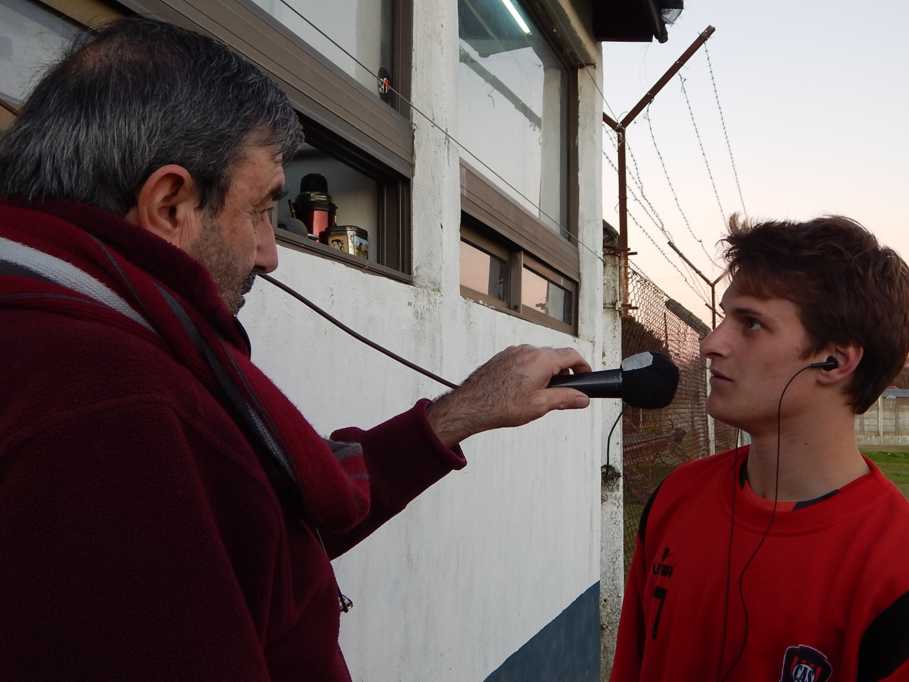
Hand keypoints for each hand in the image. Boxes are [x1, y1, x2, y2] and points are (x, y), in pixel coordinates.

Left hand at [427, 345, 591, 446]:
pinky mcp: (502, 358)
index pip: (572, 355)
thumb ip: (566, 399)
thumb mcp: (541, 405)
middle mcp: (528, 350)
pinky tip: (525, 389)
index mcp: (542, 359)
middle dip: (564, 372)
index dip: (583, 366)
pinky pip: (524, 360)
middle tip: (566, 391)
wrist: (471, 405)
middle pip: (555, 356)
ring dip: (547, 372)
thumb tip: (583, 398)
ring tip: (543, 394)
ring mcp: (513, 352)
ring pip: (538, 358)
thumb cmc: (502, 405)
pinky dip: (531, 370)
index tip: (587, 375)